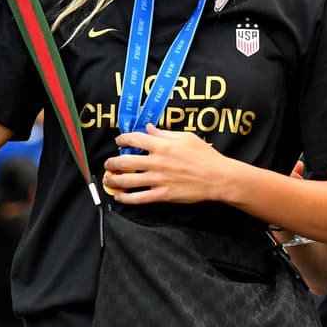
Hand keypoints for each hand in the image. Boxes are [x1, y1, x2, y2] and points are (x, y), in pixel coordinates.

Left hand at [103, 124, 227, 203]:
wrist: (217, 178)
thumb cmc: (205, 156)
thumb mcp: (187, 138)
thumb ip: (165, 134)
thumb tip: (148, 128)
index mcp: (163, 146)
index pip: (135, 139)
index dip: (122, 139)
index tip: (119, 141)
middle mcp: (157, 162)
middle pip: (125, 161)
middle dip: (112, 162)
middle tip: (109, 163)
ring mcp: (158, 179)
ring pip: (127, 180)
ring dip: (113, 180)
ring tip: (108, 179)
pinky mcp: (162, 194)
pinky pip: (138, 198)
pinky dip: (125, 198)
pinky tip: (120, 197)